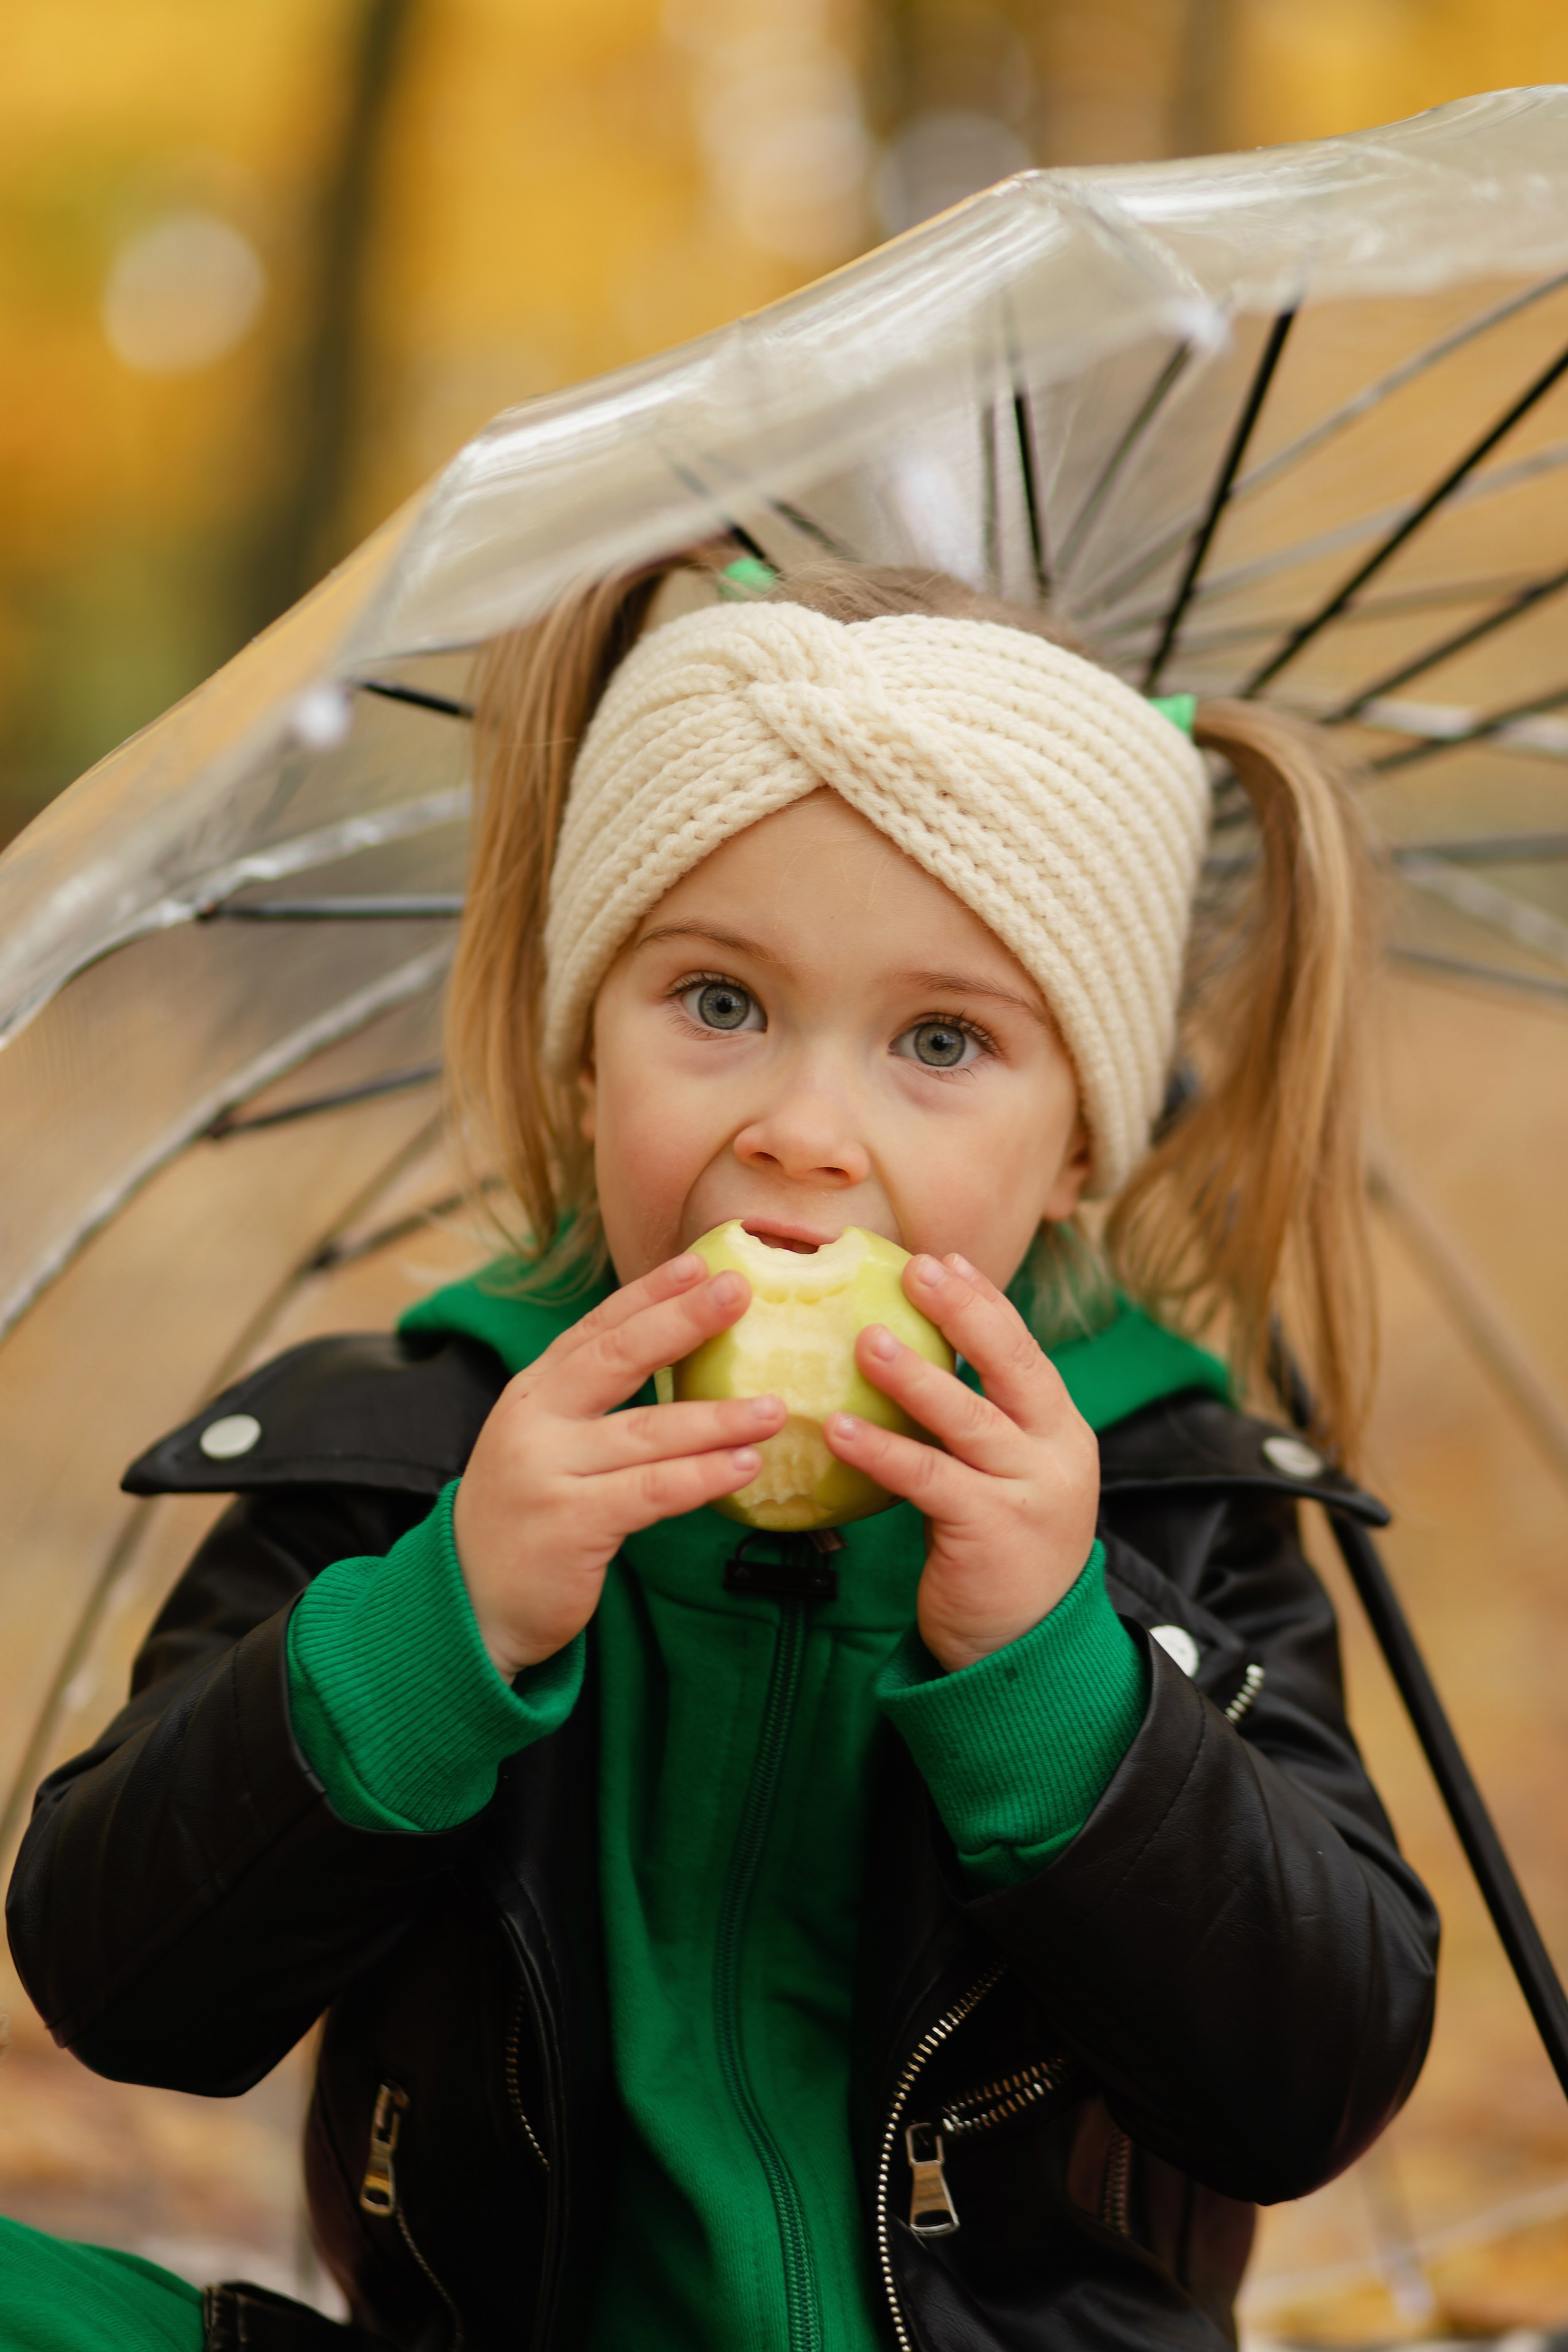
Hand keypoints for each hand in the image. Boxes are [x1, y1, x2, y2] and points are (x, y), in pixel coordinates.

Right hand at [452, 1254, 785, 1678]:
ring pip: (646, 1432)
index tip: (702, 1263)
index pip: (596, 1329)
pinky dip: (701, 1477)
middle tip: (741, 1292)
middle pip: (617, 1359)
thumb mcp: (545, 1444)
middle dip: (682, 1321)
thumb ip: (592, 1404)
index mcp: (533, 1393)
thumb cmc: (528, 1516)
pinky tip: (744, 1466)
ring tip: (773, 1407)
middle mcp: (535, 1422)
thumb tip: (678, 1360)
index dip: (649, 1293)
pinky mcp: (571, 1524)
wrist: (469, 1602)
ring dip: (716, 1416)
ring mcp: (549, 1472)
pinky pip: (650, 1492)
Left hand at [824, 1253, 1099, 1671]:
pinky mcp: (990, 1531)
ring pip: (969, 1419)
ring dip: (915, 1377)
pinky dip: (883, 1450)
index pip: (1023, 1349)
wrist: (1025, 1647)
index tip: (943, 1259)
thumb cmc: (999, 1549)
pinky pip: (929, 1480)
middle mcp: (1055, 1451)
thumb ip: (976, 1424)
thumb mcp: (1004, 1475)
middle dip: (965, 1312)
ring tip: (865, 1341)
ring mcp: (1028, 1491)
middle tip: (916, 1270)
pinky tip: (839, 1429)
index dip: (983, 1301)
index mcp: (1059, 1429)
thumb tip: (908, 1357)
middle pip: (1013, 1366)